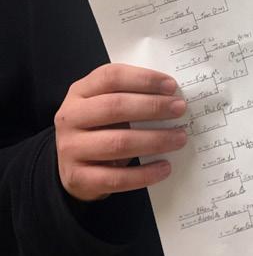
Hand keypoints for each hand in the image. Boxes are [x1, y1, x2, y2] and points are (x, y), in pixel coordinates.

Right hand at [55, 63, 187, 201]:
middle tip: (179, 109)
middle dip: (153, 107)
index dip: (143, 79)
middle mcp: (70, 117)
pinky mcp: (77, 178)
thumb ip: (130, 96)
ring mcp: (70, 149)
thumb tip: (171, 97)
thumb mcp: (104, 104)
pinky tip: (164, 167)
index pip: (111, 77)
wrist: (70, 167)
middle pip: (114, 107)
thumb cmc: (98, 128)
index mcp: (79, 92)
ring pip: (118, 143)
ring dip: (155, 140)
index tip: (171, 86)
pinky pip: (116, 178)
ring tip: (179, 138)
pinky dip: (144, 174)